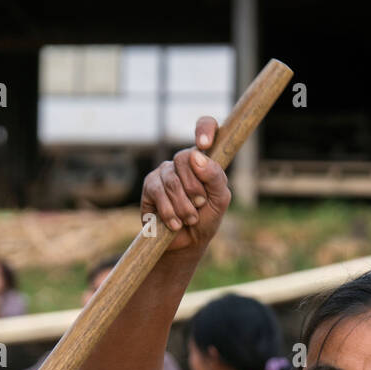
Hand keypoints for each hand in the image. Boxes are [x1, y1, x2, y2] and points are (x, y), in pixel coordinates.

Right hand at [141, 117, 230, 255]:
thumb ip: (216, 177)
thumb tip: (197, 156)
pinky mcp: (150, 186)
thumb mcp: (220, 200)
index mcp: (204, 158)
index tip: (203, 144)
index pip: (206, 126)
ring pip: (172, 181)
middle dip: (195, 188)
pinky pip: (158, 193)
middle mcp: (183, 161)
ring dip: (184, 206)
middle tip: (200, 205)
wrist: (187, 243)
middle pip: (185, 158)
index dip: (204, 129)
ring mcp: (164, 171)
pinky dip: (170, 212)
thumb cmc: (206, 218)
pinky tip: (175, 223)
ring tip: (190, 219)